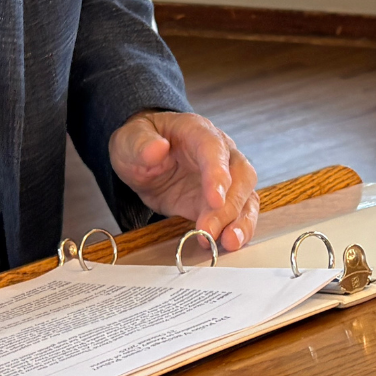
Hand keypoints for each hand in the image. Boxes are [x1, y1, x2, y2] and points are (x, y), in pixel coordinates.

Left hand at [108, 111, 258, 250]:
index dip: (217, 174)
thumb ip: (141, 144)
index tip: (214, 199)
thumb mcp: (130, 138)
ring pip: (246, 196)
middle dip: (228, 206)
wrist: (142, 157)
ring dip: (240, 221)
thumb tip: (156, 149)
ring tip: (228, 242)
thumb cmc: (141, 142)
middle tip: (209, 230)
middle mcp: (220, 152)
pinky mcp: (220, 202)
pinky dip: (238, 230)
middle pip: (239, 176)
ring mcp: (225, 178)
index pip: (214, 149)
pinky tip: (227, 244)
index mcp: (198, 131)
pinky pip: (238, 214)